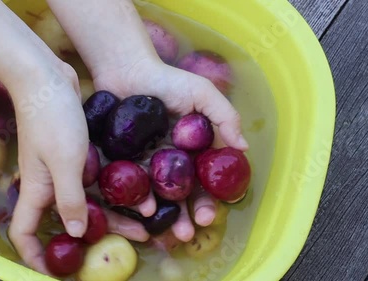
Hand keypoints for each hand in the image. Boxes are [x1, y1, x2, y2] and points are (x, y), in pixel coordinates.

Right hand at [7, 62, 150, 274]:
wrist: (48, 77)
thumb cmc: (50, 119)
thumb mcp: (64, 162)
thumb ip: (70, 199)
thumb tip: (76, 233)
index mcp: (37, 189)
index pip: (25, 232)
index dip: (34, 256)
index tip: (53, 271)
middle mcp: (50, 182)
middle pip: (71, 219)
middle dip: (98, 234)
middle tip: (136, 241)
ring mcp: (65, 167)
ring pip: (90, 199)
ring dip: (115, 211)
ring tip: (148, 220)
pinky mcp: (78, 152)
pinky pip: (97, 178)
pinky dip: (114, 188)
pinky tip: (140, 191)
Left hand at [92, 59, 248, 241]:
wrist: (126, 69)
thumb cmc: (167, 79)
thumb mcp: (201, 93)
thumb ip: (224, 116)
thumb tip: (243, 148)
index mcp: (192, 150)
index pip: (204, 181)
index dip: (209, 200)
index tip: (209, 215)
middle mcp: (171, 161)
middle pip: (181, 195)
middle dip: (186, 217)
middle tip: (187, 233)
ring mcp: (147, 163)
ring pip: (157, 196)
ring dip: (164, 215)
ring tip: (165, 229)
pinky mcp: (123, 160)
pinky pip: (131, 184)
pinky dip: (137, 198)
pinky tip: (142, 210)